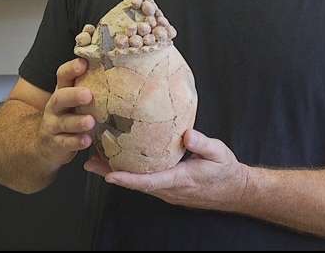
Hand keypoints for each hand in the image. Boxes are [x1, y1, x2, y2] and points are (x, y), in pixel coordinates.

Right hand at [36, 58, 95, 169]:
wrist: (47, 145)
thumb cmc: (70, 116)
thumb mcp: (76, 100)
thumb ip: (91, 87)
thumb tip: (120, 69)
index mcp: (63, 91)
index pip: (63, 76)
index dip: (71, 69)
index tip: (83, 63)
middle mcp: (55, 107)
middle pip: (60, 98)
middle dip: (73, 95)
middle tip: (88, 94)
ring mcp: (53, 126)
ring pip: (63, 122)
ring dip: (77, 122)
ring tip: (90, 121)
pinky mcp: (55, 144)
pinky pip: (65, 143)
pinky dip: (75, 142)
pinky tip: (86, 140)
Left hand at [85, 129, 250, 213]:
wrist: (234, 190)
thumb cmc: (226, 171)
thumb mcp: (219, 153)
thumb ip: (203, 143)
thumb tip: (187, 134)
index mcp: (179, 180)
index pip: (149, 182)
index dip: (128, 179)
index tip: (109, 175)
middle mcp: (169, 189)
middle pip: (135, 183)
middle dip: (111, 174)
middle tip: (90, 162)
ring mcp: (167, 190)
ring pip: (137, 183)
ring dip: (117, 173)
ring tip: (96, 160)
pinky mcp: (168, 186)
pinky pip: (144, 181)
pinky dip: (129, 173)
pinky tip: (120, 161)